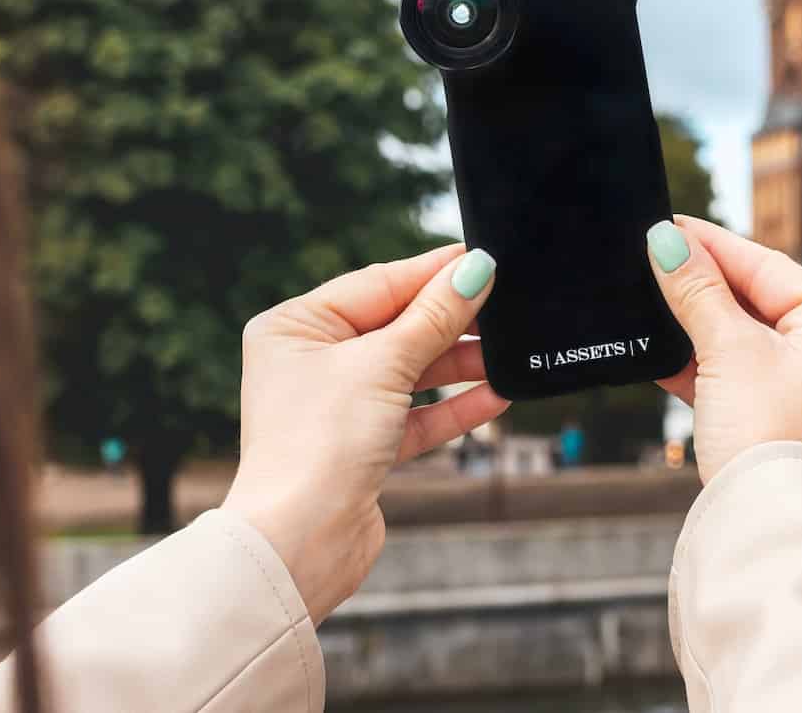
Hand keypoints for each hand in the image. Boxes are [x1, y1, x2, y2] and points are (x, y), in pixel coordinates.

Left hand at [222, 244, 507, 623]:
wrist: (300, 543)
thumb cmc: (318, 445)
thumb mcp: (384, 364)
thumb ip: (434, 317)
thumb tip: (473, 270)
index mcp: (295, 327)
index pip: (377, 284)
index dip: (433, 273)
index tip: (482, 259)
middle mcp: (310, 363)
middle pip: (395, 326)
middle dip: (450, 321)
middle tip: (503, 306)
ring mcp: (336, 407)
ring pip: (410, 372)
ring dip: (458, 366)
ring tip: (506, 355)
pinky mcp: (361, 449)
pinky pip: (415, 416)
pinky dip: (452, 407)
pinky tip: (494, 396)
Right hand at [646, 216, 801, 482]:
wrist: (765, 527)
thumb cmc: (768, 437)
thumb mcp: (727, 351)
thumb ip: (696, 292)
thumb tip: (666, 243)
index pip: (771, 269)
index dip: (715, 245)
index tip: (670, 226)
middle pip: (759, 302)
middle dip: (704, 286)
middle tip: (656, 257)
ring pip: (745, 341)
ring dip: (697, 326)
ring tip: (653, 300)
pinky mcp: (780, 423)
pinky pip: (738, 377)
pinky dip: (702, 366)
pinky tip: (661, 353)